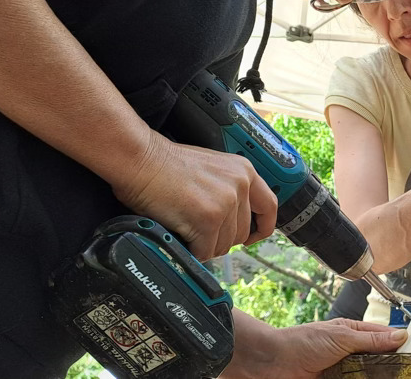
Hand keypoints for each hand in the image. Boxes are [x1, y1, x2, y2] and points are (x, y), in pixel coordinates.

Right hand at [111, 131, 276, 260]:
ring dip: (204, 245)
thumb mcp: (212, 169)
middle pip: (242, 233)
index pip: (270, 207)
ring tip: (185, 228)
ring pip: (224, 245)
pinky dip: (191, 250)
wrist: (140, 159)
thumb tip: (234, 220)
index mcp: (244, 171)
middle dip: (220, 239)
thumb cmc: (166, 165)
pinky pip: (205, 251)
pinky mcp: (208, 219)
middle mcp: (241, 185)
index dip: (262, 227)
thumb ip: (229, 189)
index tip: (251, 238)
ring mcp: (226, 202)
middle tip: (198, 231)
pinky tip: (179, 234)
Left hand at [222, 315, 405, 377]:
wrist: (271, 363)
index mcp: (353, 334)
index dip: (399, 346)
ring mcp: (342, 372)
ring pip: (367, 376)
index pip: (384, 339)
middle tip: (406, 373)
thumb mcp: (341, 336)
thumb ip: (371, 339)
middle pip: (378, 363)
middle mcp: (349, 354)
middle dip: (390, 368)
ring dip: (377, 377)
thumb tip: (400, 335)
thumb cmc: (301, 342)